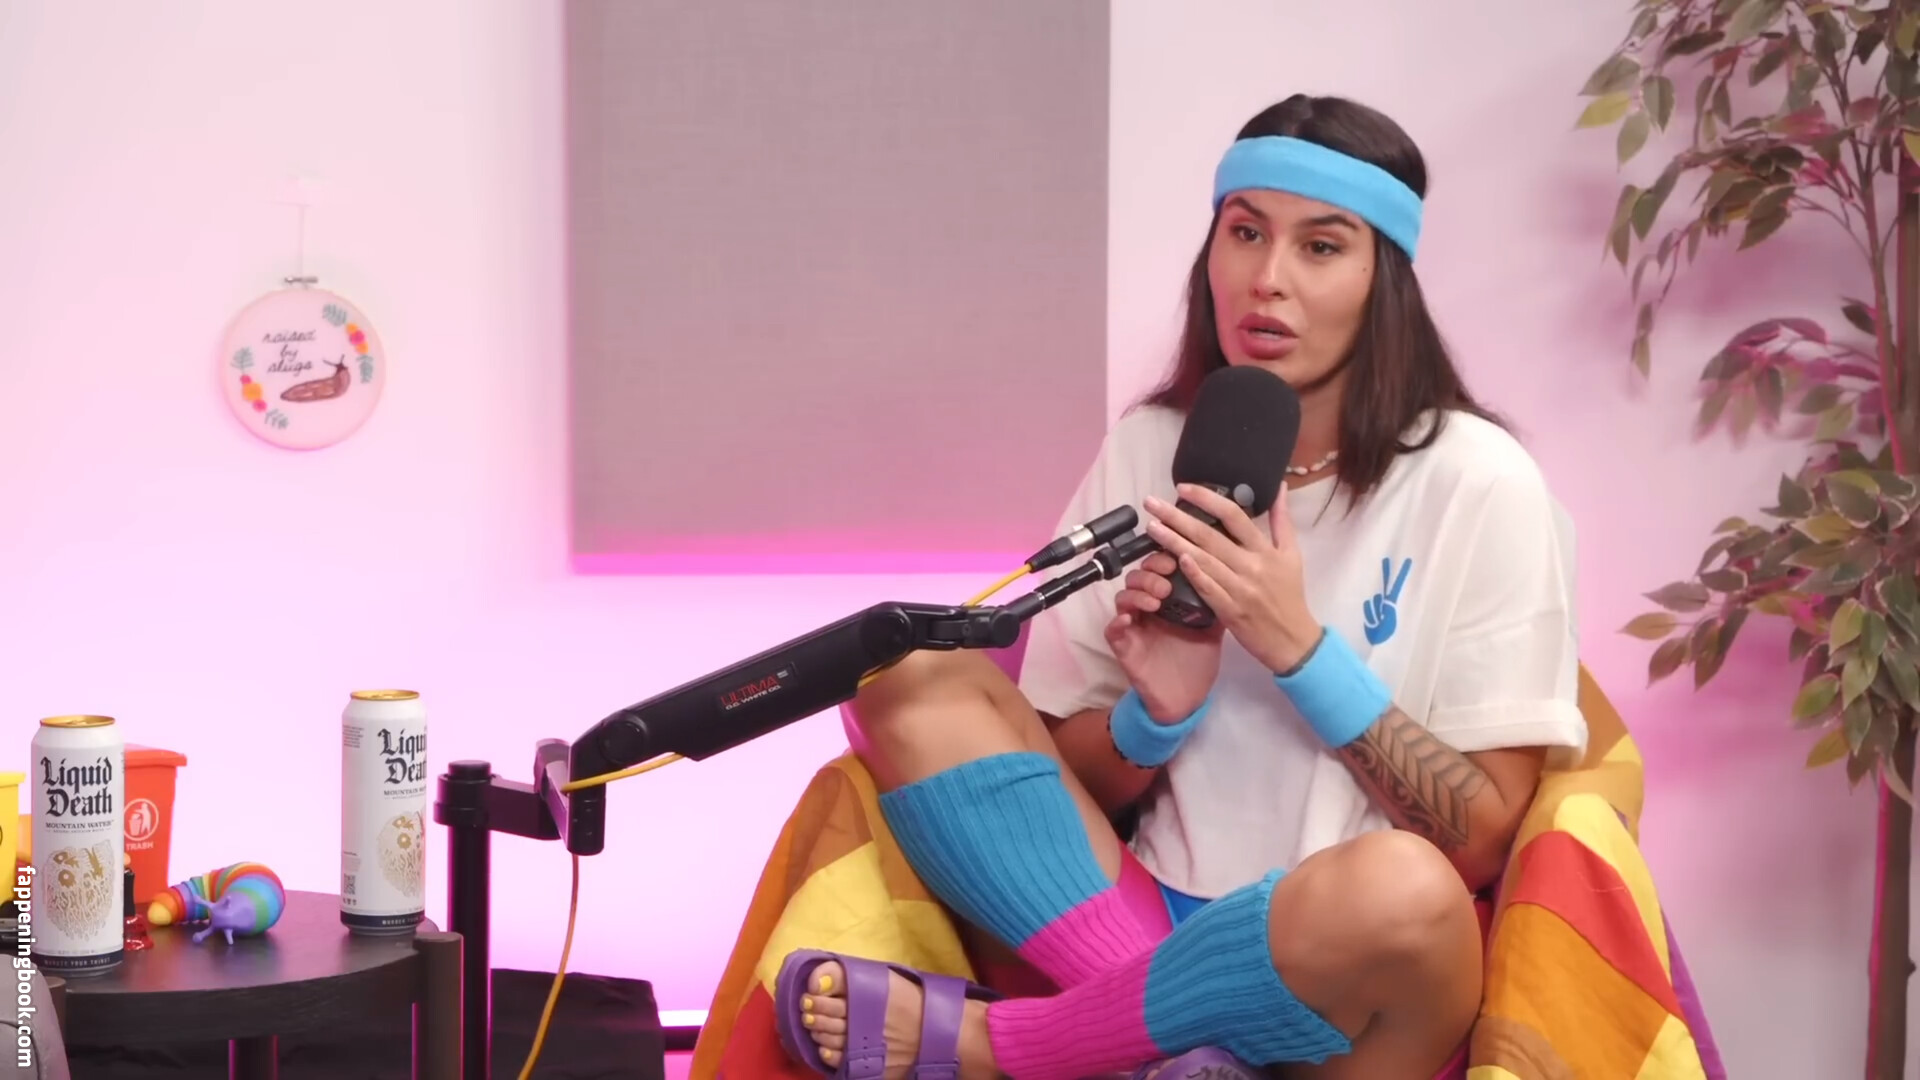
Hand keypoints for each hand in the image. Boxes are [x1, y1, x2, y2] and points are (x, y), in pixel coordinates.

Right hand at [1105, 549, 1222, 721]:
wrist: (1187, 697)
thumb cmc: (1197, 660)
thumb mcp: (1213, 628)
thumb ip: (1216, 602)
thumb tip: (1229, 574)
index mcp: (1167, 600)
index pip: (1158, 569)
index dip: (1162, 559)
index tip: (1176, 558)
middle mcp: (1147, 609)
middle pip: (1137, 577)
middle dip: (1150, 575)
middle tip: (1166, 584)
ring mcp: (1134, 626)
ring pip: (1122, 598)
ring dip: (1137, 594)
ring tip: (1156, 602)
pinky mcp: (1123, 646)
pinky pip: (1112, 628)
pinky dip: (1118, 620)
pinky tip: (1130, 618)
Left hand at [1140, 483, 1321, 672]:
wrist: (1293, 640)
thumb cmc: (1290, 595)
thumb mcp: (1292, 555)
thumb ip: (1282, 520)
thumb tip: (1279, 488)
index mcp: (1265, 550)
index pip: (1234, 516)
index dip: (1207, 499)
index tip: (1183, 488)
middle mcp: (1251, 566)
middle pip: (1210, 535)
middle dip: (1177, 517)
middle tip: (1151, 503)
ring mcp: (1240, 589)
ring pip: (1204, 560)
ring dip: (1174, 542)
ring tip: (1152, 528)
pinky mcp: (1230, 611)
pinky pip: (1208, 589)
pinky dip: (1194, 574)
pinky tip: (1176, 559)